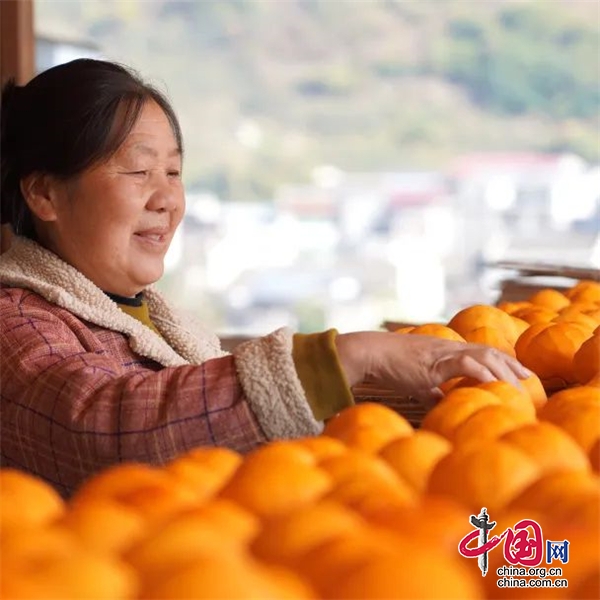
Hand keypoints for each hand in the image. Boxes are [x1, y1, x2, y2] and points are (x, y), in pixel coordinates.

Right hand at [335, 331, 531, 403]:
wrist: (371, 354)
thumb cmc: (390, 367)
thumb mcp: (416, 380)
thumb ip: (431, 390)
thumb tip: (439, 403)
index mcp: (446, 351)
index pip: (481, 352)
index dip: (502, 362)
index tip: (518, 374)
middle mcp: (449, 348)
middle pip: (489, 351)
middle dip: (511, 365)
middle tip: (528, 380)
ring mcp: (443, 353)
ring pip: (483, 355)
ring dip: (503, 371)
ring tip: (517, 387)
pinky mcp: (436, 362)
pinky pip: (466, 364)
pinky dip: (483, 374)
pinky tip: (494, 385)